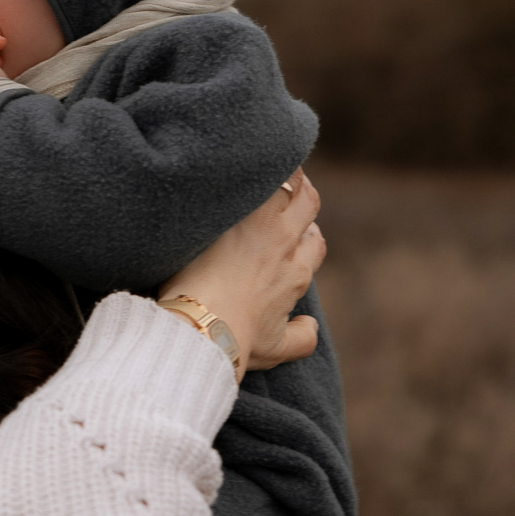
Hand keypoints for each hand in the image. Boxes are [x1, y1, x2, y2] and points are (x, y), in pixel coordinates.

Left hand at [159, 170, 325, 380]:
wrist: (200, 327)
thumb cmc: (233, 342)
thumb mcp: (276, 350)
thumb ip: (301, 338)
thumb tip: (311, 326)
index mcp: (295, 273)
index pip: (314, 241)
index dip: (306, 233)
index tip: (292, 230)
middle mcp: (283, 243)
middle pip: (307, 203)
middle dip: (302, 193)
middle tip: (287, 186)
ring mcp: (256, 225)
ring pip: (285, 185)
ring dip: (282, 174)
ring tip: (266, 166)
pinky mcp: (227, 215)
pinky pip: (246, 183)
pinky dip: (245, 174)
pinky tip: (236, 165)